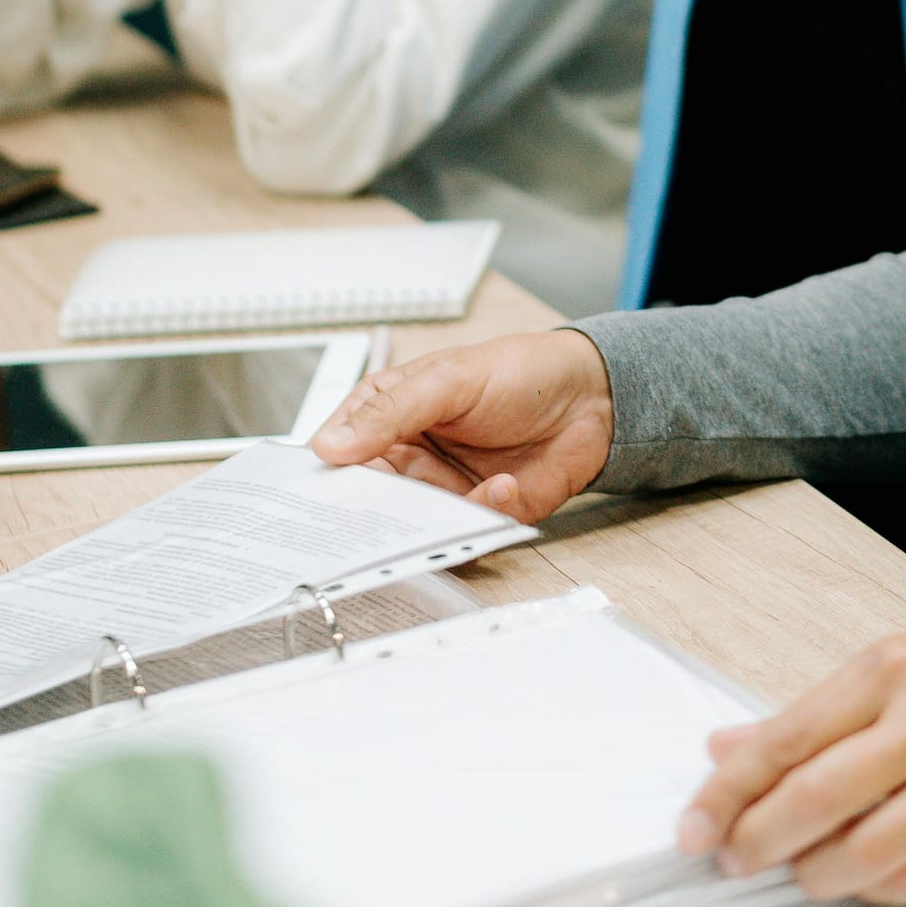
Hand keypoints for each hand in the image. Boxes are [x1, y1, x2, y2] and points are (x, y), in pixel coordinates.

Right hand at [311, 330, 615, 521]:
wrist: (590, 395)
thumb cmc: (518, 372)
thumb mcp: (449, 379)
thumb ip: (391, 412)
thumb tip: (330, 446)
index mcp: (388, 417)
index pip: (339, 455)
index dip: (325, 478)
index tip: (315, 500)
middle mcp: (409, 460)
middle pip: (371, 501)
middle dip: (375, 513)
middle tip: (383, 516)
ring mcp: (443, 490)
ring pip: (414, 526)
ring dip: (433, 518)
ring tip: (459, 496)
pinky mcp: (480, 514)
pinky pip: (464, 534)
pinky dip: (482, 514)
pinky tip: (505, 484)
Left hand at [678, 633, 905, 903]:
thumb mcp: (903, 672)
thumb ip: (812, 716)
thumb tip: (724, 750)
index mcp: (893, 672)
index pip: (784, 739)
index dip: (727, 794)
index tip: (693, 828)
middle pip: (811, 801)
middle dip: (756, 843)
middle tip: (734, 861)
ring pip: (857, 856)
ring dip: (814, 875)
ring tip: (805, 869)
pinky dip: (873, 891)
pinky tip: (864, 878)